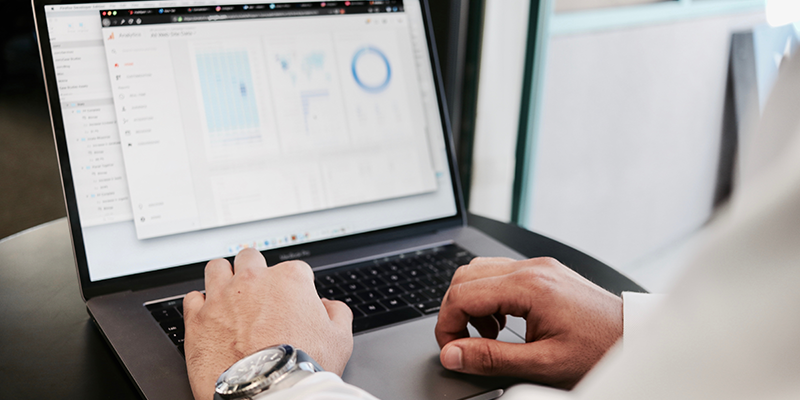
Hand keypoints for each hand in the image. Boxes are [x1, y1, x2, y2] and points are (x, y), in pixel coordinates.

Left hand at [183, 248, 352, 399]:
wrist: (267, 392)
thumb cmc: (302, 367)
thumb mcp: (340, 339)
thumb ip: (337, 313)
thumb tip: (328, 306)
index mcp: (289, 279)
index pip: (294, 269)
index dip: (294, 287)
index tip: (292, 302)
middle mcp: (253, 281)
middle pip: (250, 258)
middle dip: (255, 272)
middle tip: (259, 292)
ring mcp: (222, 297)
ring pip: (217, 268)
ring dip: (224, 277)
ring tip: (229, 294)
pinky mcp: (198, 318)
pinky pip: (192, 297)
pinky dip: (201, 305)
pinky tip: (210, 316)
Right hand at [435, 257, 621, 388]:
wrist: (633, 337)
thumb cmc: (597, 350)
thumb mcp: (541, 364)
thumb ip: (491, 358)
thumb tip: (453, 354)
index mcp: (528, 286)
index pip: (462, 294)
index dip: (447, 325)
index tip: (452, 350)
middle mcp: (531, 268)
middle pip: (465, 277)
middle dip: (454, 312)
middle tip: (464, 344)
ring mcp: (538, 266)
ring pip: (479, 271)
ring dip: (472, 304)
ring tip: (489, 335)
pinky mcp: (543, 271)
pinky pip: (500, 275)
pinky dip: (490, 298)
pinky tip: (504, 323)